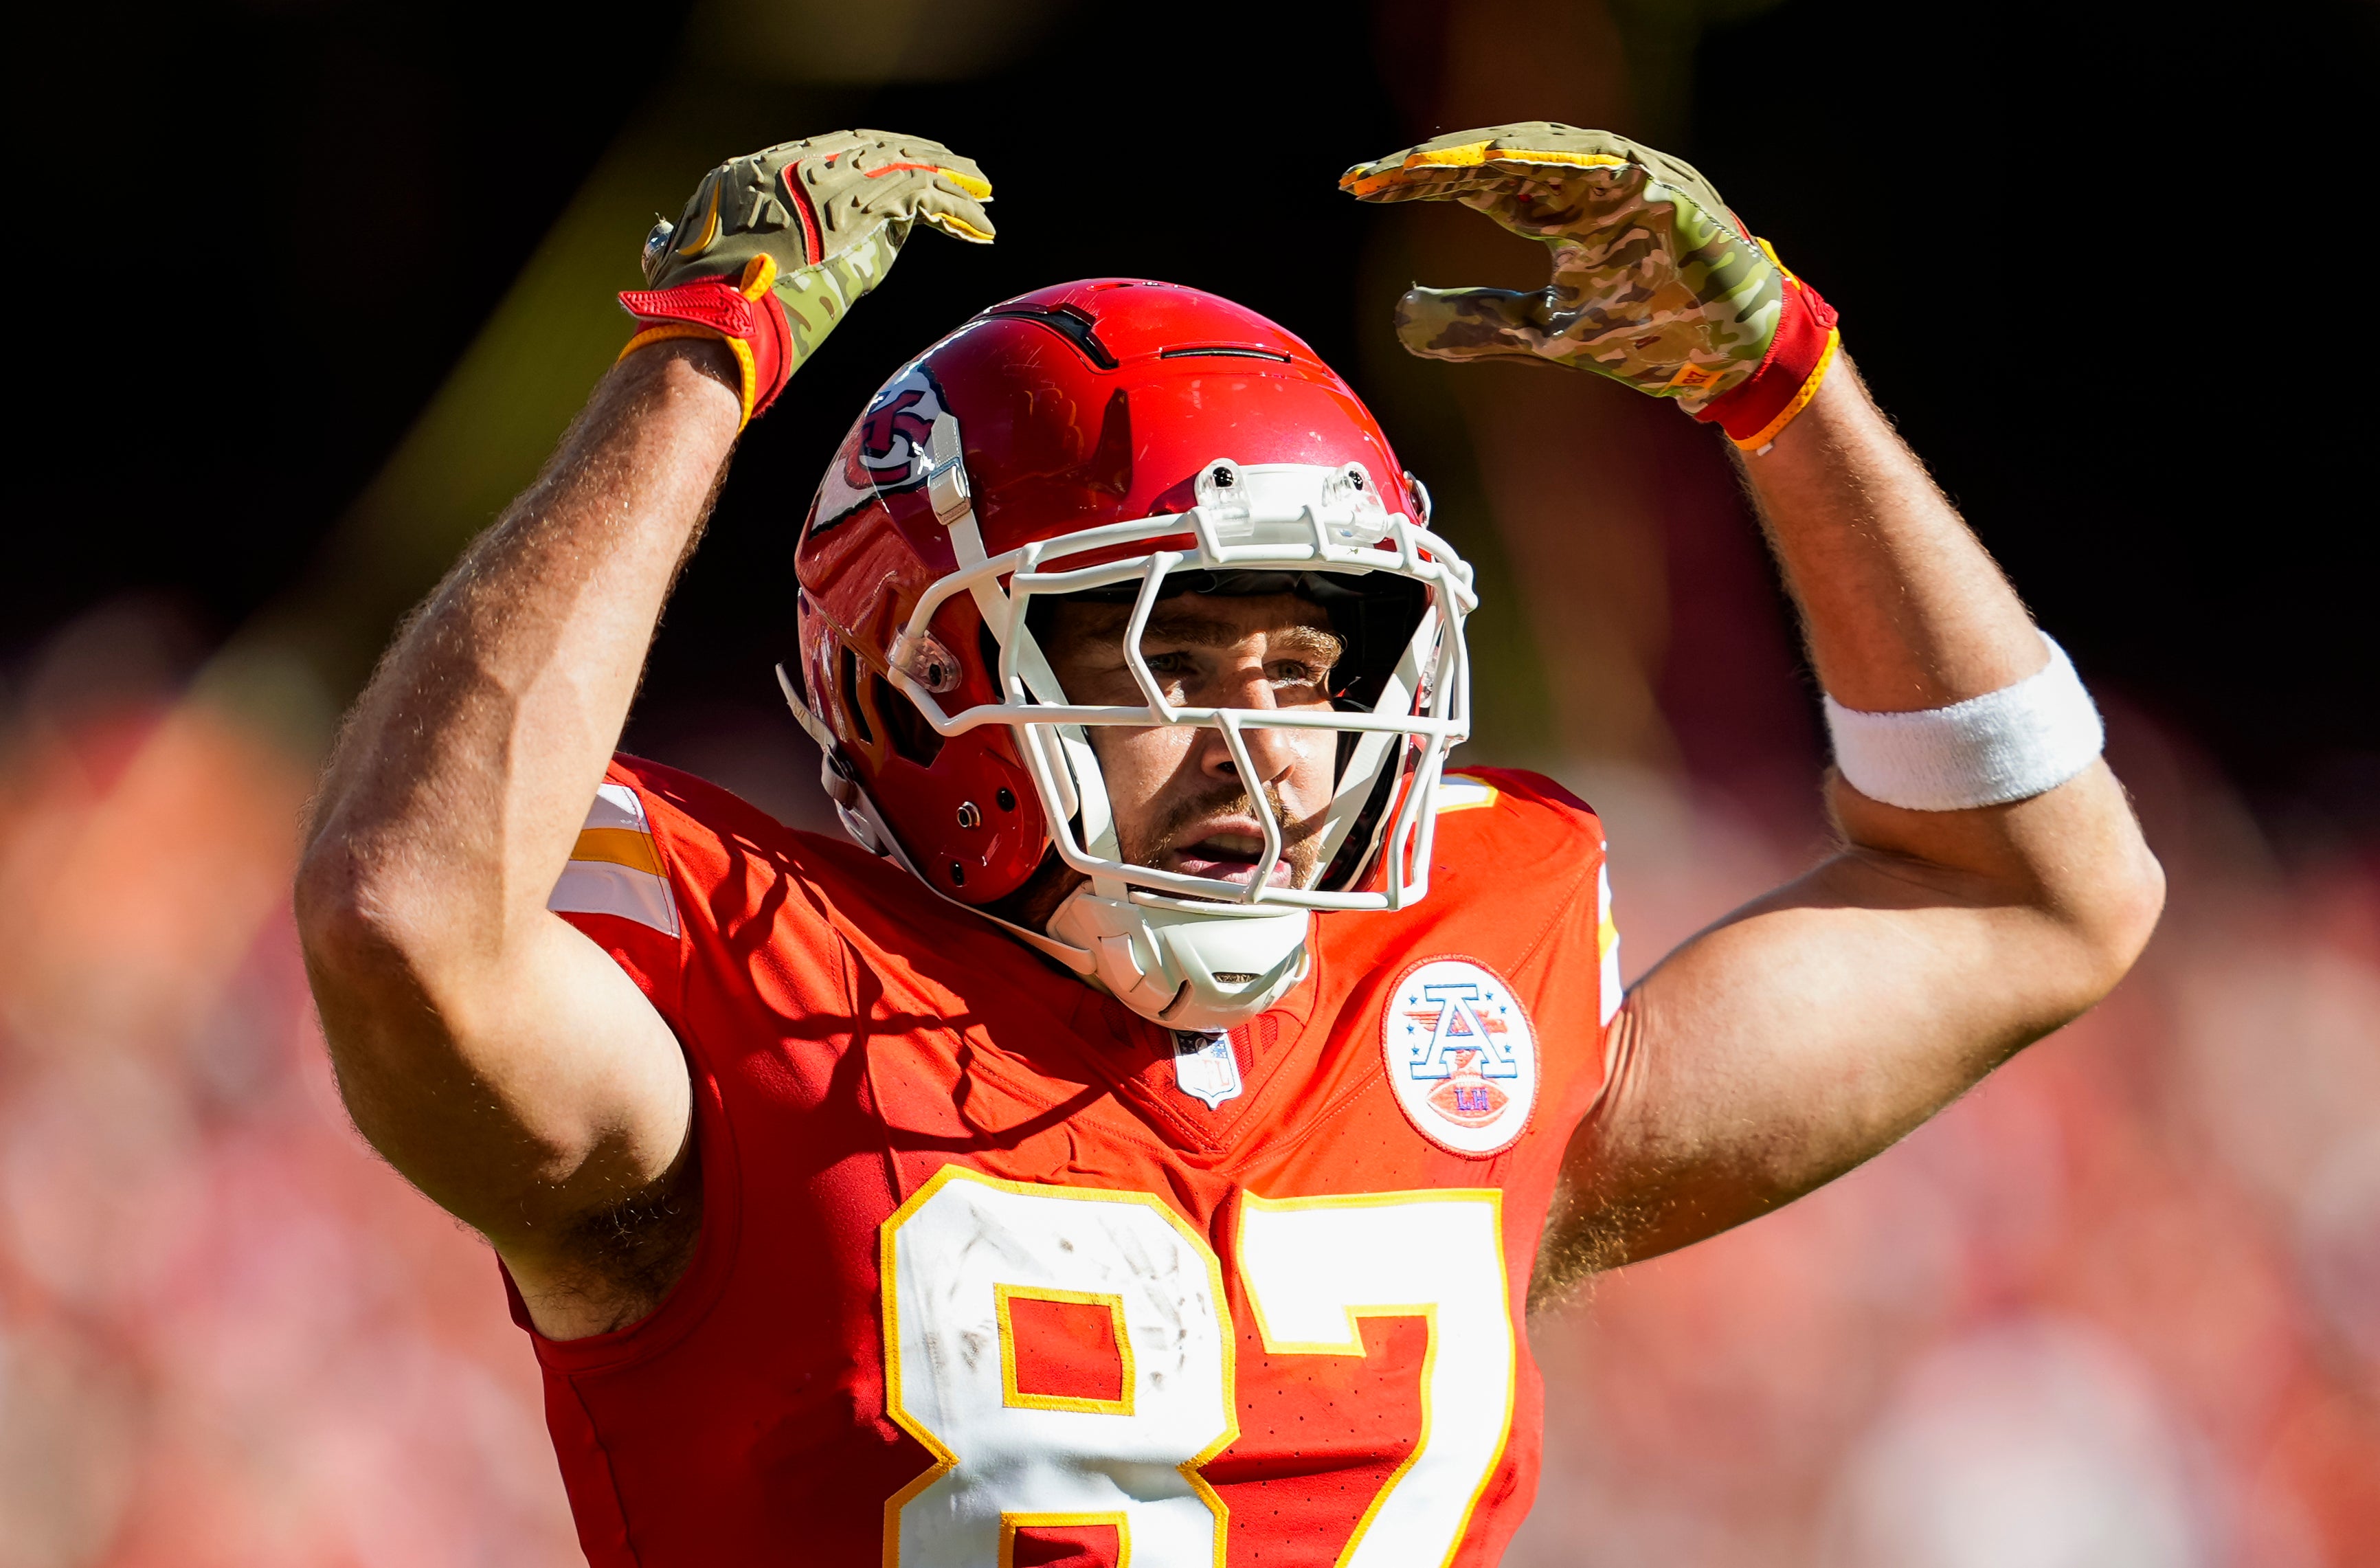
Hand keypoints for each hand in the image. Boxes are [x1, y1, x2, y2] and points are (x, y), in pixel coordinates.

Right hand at [619, 130, 993, 425]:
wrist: (709, 327)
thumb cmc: (715, 319)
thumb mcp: (737, 271)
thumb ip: (783, 253)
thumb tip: (842, 260)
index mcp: (755, 172)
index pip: (831, 152)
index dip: (876, 160)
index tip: (908, 168)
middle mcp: (788, 164)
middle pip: (873, 150)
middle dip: (919, 159)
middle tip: (958, 171)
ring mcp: (820, 181)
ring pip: (903, 166)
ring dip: (948, 180)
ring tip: (982, 191)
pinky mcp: (854, 207)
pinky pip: (921, 197)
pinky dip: (956, 211)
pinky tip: (982, 225)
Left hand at [1341, 122, 1835, 447]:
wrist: (1735, 356)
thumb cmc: (1650, 332)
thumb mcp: (1547, 335)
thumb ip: (1479, 323)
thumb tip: (1404, 317)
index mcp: (1562, 206)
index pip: (1476, 183)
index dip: (1417, 181)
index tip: (1357, 186)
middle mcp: (1592, 181)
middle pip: (1501, 156)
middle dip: (1435, 163)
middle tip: (1371, 176)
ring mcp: (1635, 181)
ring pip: (1551, 152)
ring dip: (1488, 154)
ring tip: (1431, 162)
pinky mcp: (1672, 197)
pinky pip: (1615, 172)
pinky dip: (1566, 164)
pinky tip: (1513, 164)